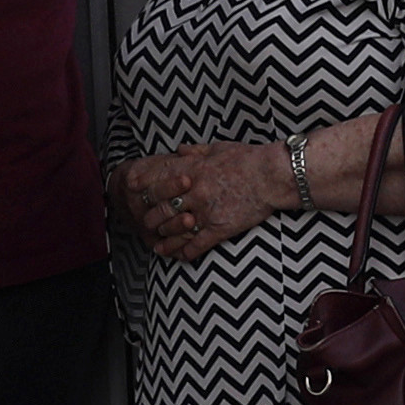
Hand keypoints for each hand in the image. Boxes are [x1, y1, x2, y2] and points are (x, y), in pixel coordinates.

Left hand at [114, 143, 286, 264]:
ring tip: (157, 244)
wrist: (273, 176)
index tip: (130, 191)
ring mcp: (206, 213)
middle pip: (161, 209)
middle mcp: (194, 193)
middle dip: (149, 218)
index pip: (156, 181)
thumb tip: (178, 151)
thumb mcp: (218, 148)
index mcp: (191, 172)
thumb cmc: (248, 159)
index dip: (140, 188)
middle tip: (145, 223)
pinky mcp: (220, 229)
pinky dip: (184, 253)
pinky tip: (178, 257)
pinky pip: (196, 245)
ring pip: (174, 230)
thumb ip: (195, 151)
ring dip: (164, 238)